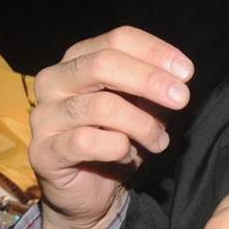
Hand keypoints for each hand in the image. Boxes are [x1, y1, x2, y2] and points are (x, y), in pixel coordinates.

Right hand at [29, 27, 192, 228]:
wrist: (92, 190)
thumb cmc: (118, 137)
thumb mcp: (143, 106)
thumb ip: (155, 87)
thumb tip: (179, 75)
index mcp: (78, 60)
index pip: (117, 39)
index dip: (155, 52)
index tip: (187, 73)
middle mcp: (53, 81)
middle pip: (103, 63)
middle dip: (150, 80)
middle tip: (182, 99)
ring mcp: (44, 116)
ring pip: (100, 106)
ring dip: (142, 124)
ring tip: (159, 141)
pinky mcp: (42, 151)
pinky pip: (85, 141)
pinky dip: (117, 148)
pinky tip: (127, 155)